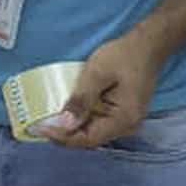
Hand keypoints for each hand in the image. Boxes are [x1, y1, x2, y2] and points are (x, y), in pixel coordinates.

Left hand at [36, 31, 164, 148]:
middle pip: (90, 139)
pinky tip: (65, 111)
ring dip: (70, 127)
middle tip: (38, 124)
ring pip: (92, 132)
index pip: (88, 139)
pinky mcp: (120, 114)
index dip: (62, 137)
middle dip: (64, 134)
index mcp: (124, 120)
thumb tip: (64, 125)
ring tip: (47, 119)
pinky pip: (97, 123)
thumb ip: (81, 100)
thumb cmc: (123, 56)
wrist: (146, 46)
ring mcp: (125, 122)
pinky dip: (80, 119)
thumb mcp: (96, 74)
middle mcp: (127, 127)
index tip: (39, 128)